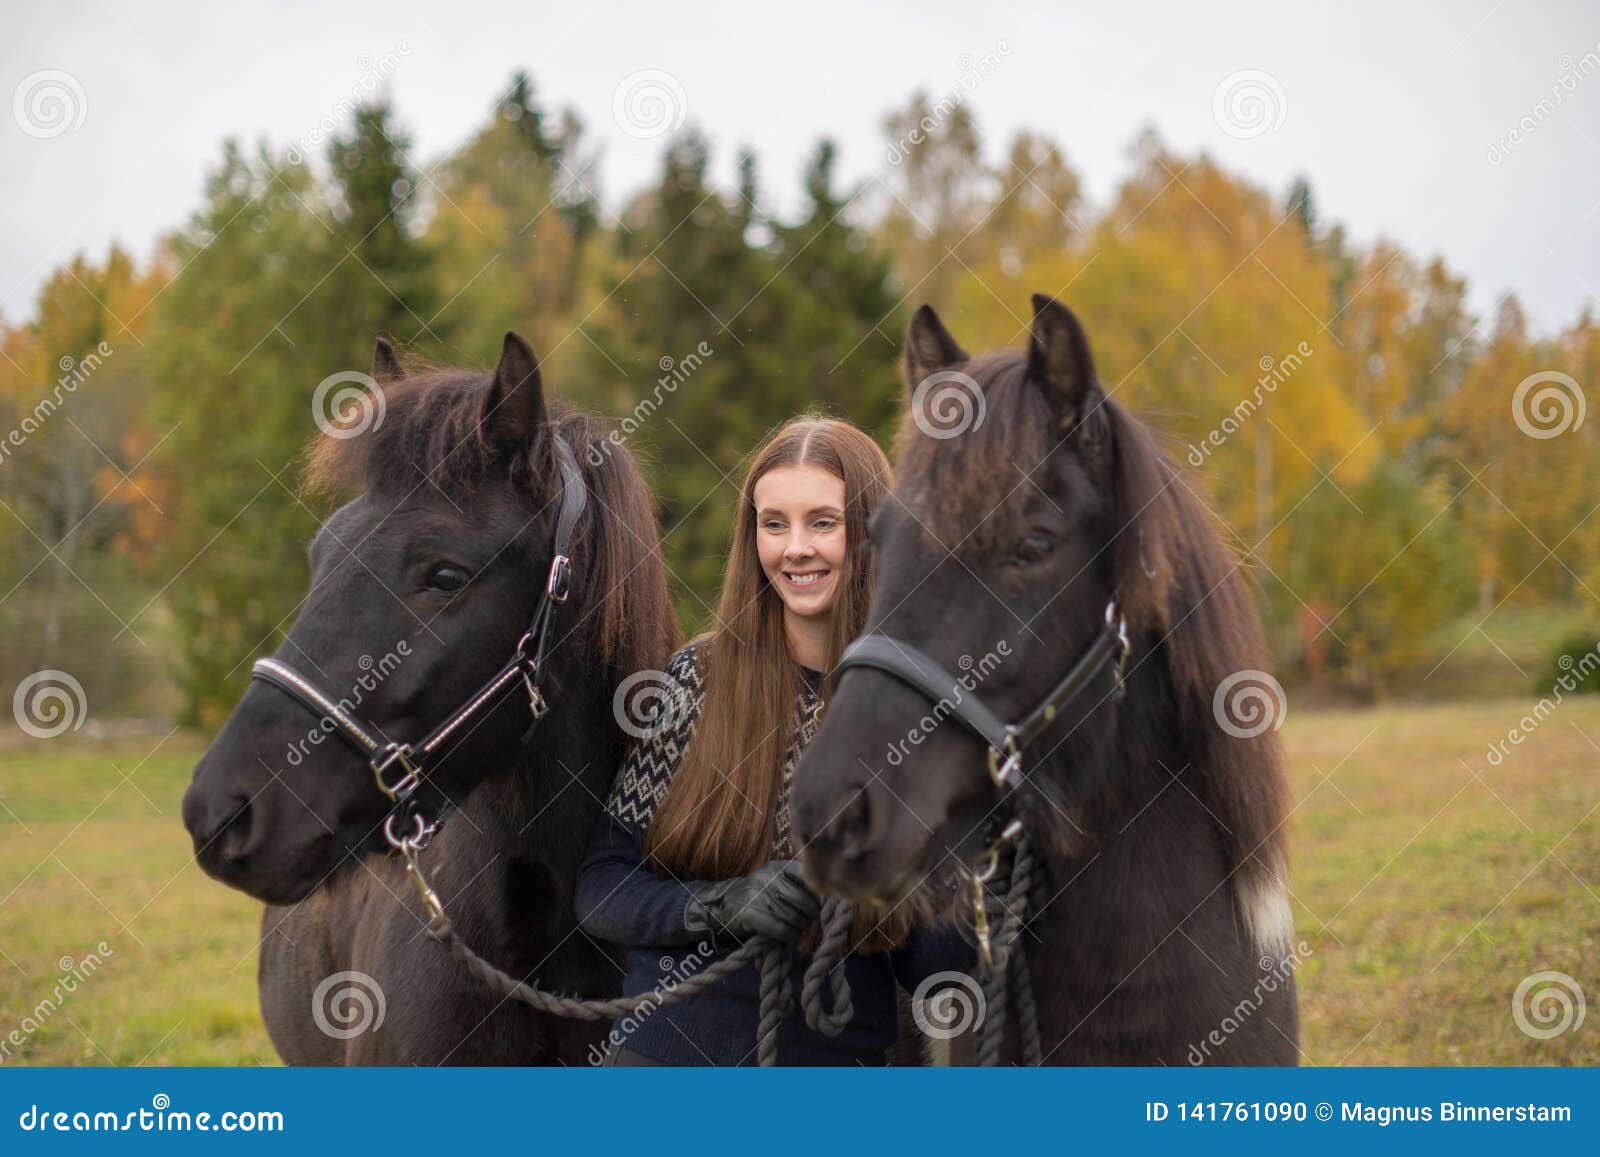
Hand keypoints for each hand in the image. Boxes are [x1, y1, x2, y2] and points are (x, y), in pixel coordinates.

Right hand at [684, 859, 820, 944]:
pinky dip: (790, 936)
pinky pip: (780, 928)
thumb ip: (796, 884)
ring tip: (800, 931)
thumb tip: (826, 898)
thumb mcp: (774, 881)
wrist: (721, 904)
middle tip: (811, 922)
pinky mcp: (749, 913)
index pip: (807, 877)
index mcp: (777, 867)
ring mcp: (757, 894)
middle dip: (811, 915)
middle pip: (802, 900)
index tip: (822, 905)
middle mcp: (767, 877)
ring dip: (801, 928)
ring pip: (792, 916)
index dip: (818, 894)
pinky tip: (791, 938)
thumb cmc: (757, 895)